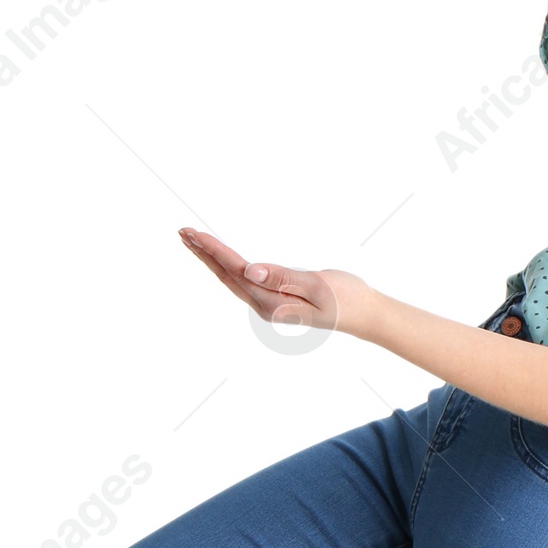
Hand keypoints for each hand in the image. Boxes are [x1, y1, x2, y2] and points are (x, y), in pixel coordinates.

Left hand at [177, 229, 370, 335]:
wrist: (365, 315)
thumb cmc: (346, 298)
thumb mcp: (317, 285)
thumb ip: (283, 277)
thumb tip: (250, 270)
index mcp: (273, 302)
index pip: (236, 271)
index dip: (213, 251)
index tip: (194, 234)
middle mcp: (266, 306)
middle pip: (226, 276)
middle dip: (203, 254)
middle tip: (182, 232)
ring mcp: (270, 305)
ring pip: (232, 279)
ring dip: (212, 260)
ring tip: (193, 242)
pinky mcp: (276, 300)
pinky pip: (244, 281)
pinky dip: (227, 267)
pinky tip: (220, 260)